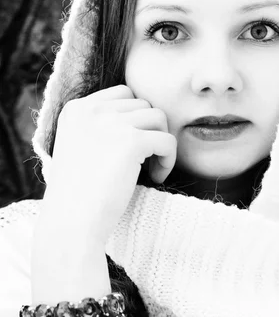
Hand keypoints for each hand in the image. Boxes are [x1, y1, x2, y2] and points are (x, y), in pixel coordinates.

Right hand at [42, 84, 176, 241]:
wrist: (72, 223)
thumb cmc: (79, 194)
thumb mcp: (80, 146)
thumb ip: (102, 125)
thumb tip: (145, 112)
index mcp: (76, 109)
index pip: (123, 93)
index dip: (136, 118)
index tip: (133, 146)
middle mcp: (92, 111)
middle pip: (143, 104)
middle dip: (150, 131)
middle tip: (145, 161)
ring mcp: (111, 124)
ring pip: (159, 118)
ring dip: (161, 142)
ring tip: (152, 168)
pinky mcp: (131, 142)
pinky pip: (168, 141)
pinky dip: (168, 159)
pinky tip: (157, 177)